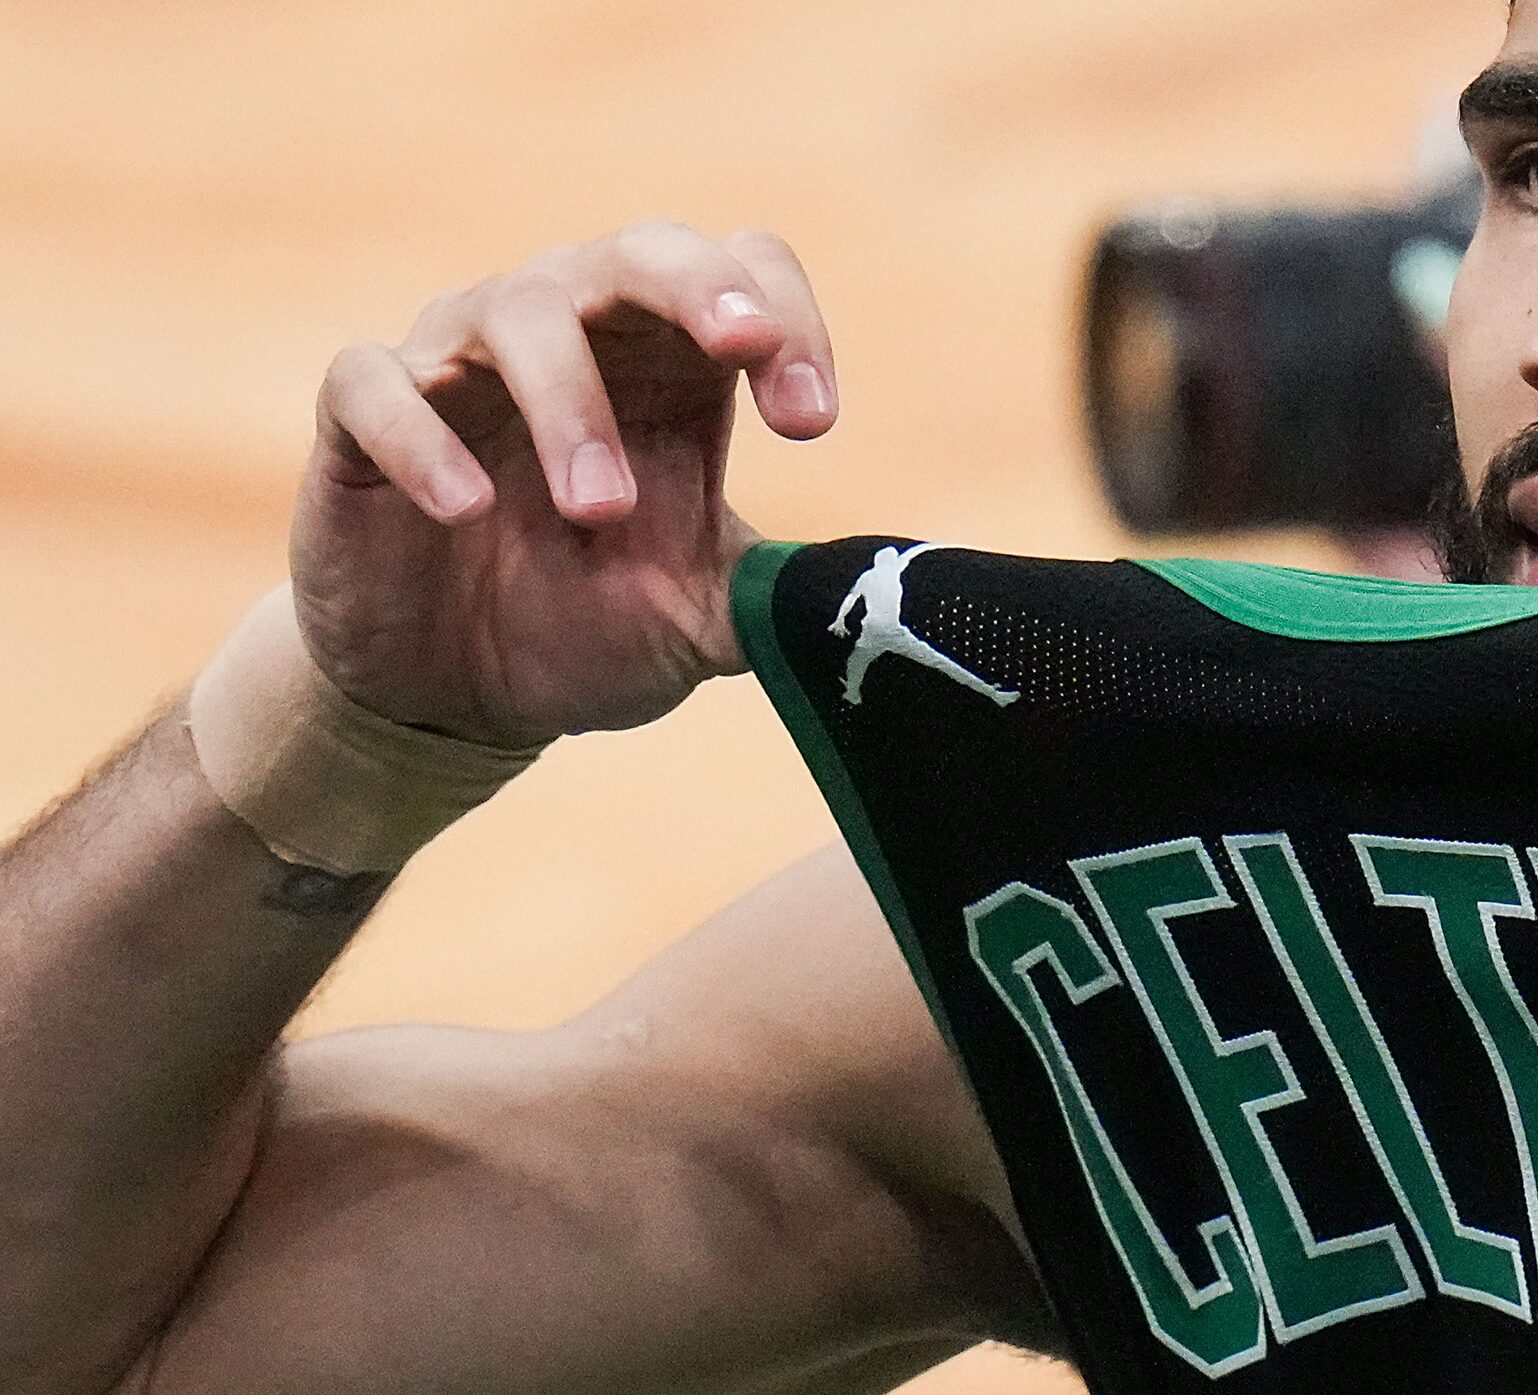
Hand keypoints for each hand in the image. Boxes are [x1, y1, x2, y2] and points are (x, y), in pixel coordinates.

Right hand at [287, 223, 838, 747]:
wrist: (453, 700)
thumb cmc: (586, 630)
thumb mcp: (699, 623)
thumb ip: (776, 598)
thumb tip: (877, 600)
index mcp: (671, 369)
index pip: (745, 276)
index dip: (788, 323)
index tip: (809, 420)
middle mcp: (575, 339)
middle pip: (640, 251)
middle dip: (697, 287)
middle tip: (738, 346)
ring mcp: (461, 366)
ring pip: (517, 312)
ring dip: (570, 404)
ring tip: (600, 511)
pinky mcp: (359, 422)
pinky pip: (373, 383)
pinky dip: (421, 434)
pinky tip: (464, 507)